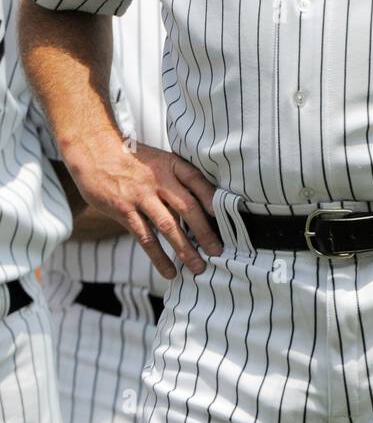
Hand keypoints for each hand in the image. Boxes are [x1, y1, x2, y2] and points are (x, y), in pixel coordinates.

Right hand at [66, 139, 221, 277]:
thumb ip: (177, 180)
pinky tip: (169, 271)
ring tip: (198, 267)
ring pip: (168, 226)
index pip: (198, 181)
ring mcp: (141, 195)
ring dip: (185, 249)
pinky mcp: (123, 210)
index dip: (214, 199)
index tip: (229, 217)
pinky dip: (158, 257)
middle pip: (188, 207)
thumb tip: (201, 207)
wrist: (94, 151)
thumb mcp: (158, 159)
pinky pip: (145, 237)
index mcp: (171, 164)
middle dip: (206, 232)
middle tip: (218, 251)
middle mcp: (159, 179)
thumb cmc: (131, 159)